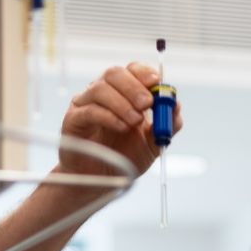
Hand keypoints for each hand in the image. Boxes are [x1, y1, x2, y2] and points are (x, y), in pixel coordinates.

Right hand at [53, 62, 181, 179]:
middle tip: (147, 104)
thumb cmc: (125, 157)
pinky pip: (89, 110)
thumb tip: (176, 105)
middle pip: (114, 73)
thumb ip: (167, 124)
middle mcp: (102, 93)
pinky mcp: (73, 120)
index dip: (143, 72)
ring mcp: (85, 105)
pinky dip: (109, 116)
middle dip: (133, 86)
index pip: (131, 70)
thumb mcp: (154, 143)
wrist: (102, 181)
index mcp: (122, 93)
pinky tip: (121, 127)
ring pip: (100, 88)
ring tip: (135, 121)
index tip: (156, 82)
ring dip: (122, 102)